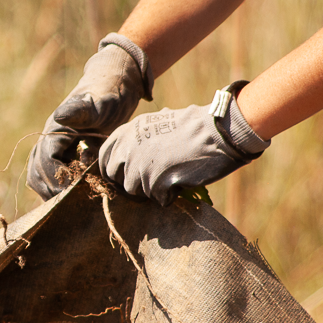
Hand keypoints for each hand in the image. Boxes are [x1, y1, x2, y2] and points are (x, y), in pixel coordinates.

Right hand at [26, 35, 149, 198]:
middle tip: (75, 199)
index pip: (45, 160)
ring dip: (52, 191)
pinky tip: (78, 191)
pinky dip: (59, 187)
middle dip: (53, 189)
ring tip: (74, 199)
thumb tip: (60, 117)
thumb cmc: (109, 95)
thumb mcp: (100, 103)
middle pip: (36, 172)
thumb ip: (81, 110)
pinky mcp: (62, 153)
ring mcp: (53, 147)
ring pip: (39, 176)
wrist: (113, 88)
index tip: (75, 189)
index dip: (57, 178)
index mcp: (55, 129)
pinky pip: (51, 175)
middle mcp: (49, 139)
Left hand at [97, 85, 268, 203]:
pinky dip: (171, 194)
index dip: (112, 169)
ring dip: (154, 188)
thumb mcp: (158, 123)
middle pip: (117, 178)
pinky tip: (184, 178)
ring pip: (137, 191)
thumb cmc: (194, 127)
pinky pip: (159, 199)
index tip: (121, 176)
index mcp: (128, 131)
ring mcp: (141, 166)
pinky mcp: (156, 182)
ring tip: (174, 172)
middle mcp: (130, 148)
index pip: (104, 157)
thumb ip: (139, 139)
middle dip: (132, 182)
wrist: (218, 132)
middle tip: (153, 178)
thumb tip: (128, 157)